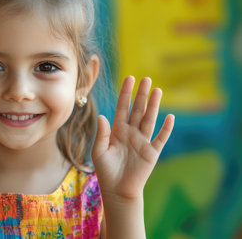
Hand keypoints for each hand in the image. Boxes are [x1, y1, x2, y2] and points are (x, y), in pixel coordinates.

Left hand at [92, 76, 174, 200]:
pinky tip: (169, 116)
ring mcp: (142, 141)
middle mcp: (131, 133)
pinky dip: (165, 128)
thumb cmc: (106, 171)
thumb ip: (102, 134)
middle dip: (141, 95)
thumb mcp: (99, 151)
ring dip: (153, 105)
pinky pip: (160, 138)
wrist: (117, 191)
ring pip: (149, 119)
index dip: (125, 93)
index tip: (129, 78)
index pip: (122, 107)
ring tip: (157, 90)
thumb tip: (103, 116)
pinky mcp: (152, 153)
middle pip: (138, 110)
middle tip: (146, 79)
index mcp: (117, 130)